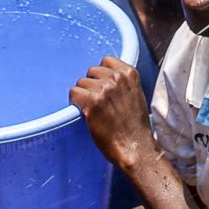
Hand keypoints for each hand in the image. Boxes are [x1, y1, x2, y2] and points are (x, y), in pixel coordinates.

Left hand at [71, 56, 155, 172]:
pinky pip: (73, 94)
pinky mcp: (92, 102)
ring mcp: (104, 89)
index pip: (106, 60)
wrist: (135, 147)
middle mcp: (117, 78)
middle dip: (92, 85)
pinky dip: (76, 103)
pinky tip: (86, 114)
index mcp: (129, 73)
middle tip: (100, 104)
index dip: (102, 76)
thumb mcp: (135, 95)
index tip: (105, 88)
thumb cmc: (134, 126)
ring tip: (95, 111)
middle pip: (91, 71)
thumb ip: (122, 82)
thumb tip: (104, 77)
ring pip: (80, 83)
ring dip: (84, 96)